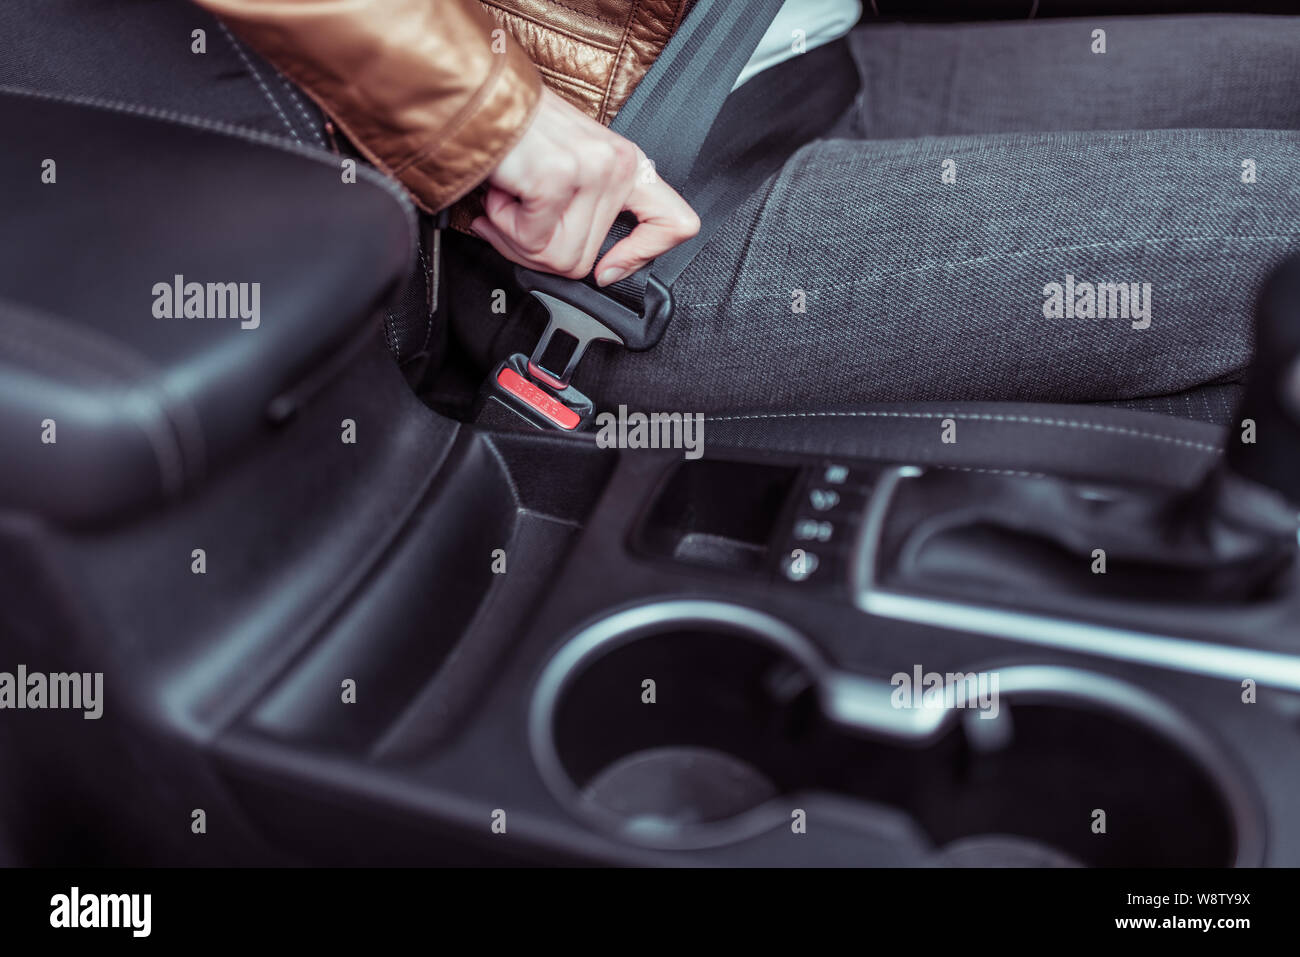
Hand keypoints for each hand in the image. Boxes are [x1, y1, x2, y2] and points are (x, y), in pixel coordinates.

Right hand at [472, 87, 699, 285]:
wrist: (475, 93)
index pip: (675, 222)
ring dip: (516, 237)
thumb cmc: (514, 132)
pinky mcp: (558, 177)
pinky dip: (503, 223)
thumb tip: (592, 271)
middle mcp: (618, 164)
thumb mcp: (568, 170)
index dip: (643, 257)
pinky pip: (532, 239)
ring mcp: (592, 170)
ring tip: (509, 198)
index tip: (608, 271)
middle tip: (515, 218)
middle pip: (583, 260)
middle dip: (536, 251)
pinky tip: (501, 191)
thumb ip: (586, 213)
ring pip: (558, 257)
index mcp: (627, 165)